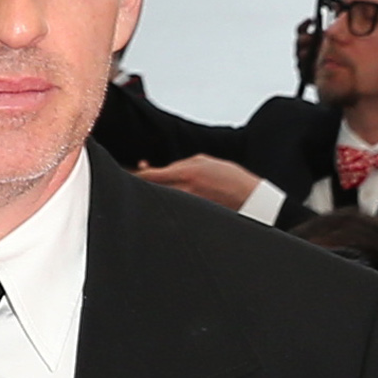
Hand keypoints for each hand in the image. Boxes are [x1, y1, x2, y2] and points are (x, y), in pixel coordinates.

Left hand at [135, 155, 261, 211]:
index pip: (151, 175)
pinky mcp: (193, 215)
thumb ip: (180, 164)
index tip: (128, 173)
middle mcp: (184, 191)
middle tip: (129, 182)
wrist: (250, 198)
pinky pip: (173, 210)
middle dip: (140, 186)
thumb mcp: (204, 162)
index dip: (136, 175)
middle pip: (151, 191)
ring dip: (153, 197)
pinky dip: (166, 206)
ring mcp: (187, 206)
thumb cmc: (228, 177)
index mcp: (187, 173)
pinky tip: (165, 205)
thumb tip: (162, 170)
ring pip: (161, 201)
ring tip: (146, 193)